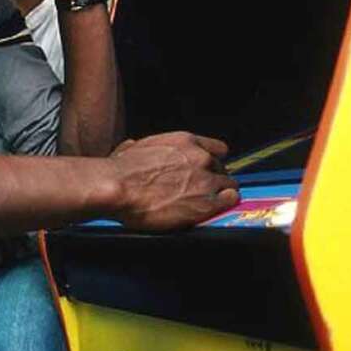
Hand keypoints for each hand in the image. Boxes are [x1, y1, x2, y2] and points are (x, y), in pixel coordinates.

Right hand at [107, 132, 239, 230]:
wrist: (119, 188)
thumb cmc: (120, 171)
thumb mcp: (130, 149)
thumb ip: (141, 148)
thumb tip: (132, 148)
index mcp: (184, 142)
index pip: (216, 148)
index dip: (211, 161)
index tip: (206, 170)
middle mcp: (200, 157)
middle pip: (221, 168)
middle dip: (212, 178)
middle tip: (199, 190)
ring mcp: (206, 179)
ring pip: (229, 184)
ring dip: (219, 193)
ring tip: (206, 202)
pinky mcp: (208, 202)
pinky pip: (231, 200)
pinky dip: (225, 204)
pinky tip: (215, 208)